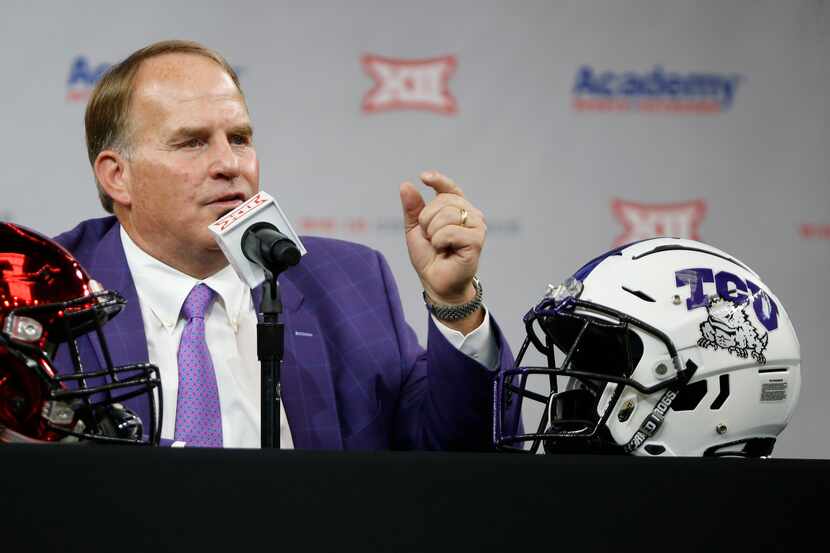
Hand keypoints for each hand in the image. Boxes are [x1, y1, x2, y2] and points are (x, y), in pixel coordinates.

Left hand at [400, 171, 485, 330]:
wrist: (435, 281)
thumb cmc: (429, 257)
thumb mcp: (416, 229)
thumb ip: (413, 208)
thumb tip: (406, 184)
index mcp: (457, 209)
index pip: (450, 188)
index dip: (438, 180)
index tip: (424, 177)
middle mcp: (471, 214)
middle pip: (444, 201)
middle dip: (427, 219)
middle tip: (431, 237)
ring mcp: (477, 226)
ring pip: (447, 215)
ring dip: (433, 232)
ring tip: (438, 246)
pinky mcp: (476, 240)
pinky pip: (450, 231)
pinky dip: (440, 241)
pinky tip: (445, 251)